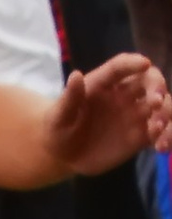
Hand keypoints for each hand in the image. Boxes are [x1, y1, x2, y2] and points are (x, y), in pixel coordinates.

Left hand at [49, 49, 171, 174]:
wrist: (63, 155)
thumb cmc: (59, 129)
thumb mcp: (58, 116)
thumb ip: (69, 98)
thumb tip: (75, 75)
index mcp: (105, 83)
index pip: (122, 66)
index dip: (133, 63)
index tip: (144, 64)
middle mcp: (125, 94)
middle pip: (149, 81)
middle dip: (157, 87)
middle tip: (156, 102)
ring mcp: (135, 114)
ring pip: (161, 106)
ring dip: (166, 113)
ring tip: (157, 128)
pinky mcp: (141, 135)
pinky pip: (159, 133)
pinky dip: (166, 136)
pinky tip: (161, 146)